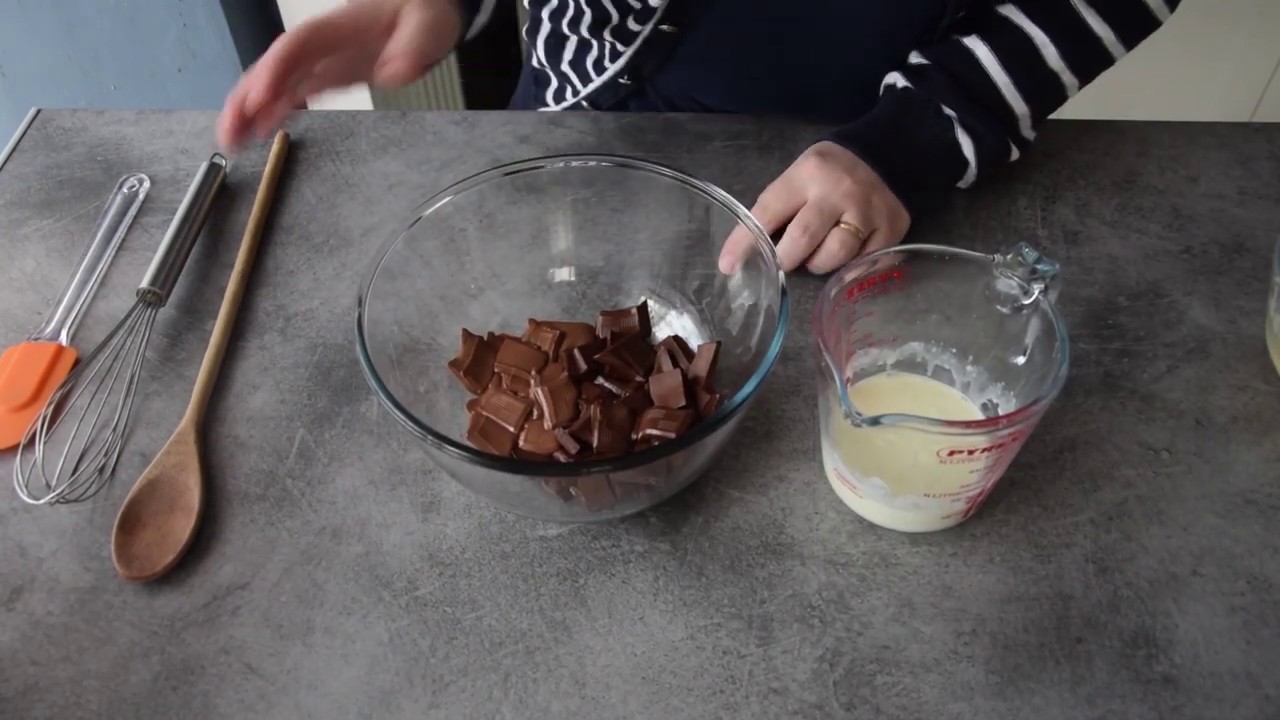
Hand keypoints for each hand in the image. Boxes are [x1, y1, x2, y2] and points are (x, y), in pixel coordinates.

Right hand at [216, 0, 462, 149]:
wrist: (425, 14)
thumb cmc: (424, 14)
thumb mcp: (428, 26)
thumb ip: (413, 48)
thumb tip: (394, 72)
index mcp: (338, 27)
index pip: (296, 46)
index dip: (275, 69)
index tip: (261, 98)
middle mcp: (321, 43)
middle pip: (274, 65)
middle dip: (247, 95)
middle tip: (229, 130)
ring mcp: (322, 60)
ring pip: (277, 82)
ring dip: (251, 109)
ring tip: (231, 139)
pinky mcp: (329, 76)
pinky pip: (293, 93)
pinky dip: (273, 112)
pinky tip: (258, 132)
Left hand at [718, 141, 910, 274]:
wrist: (886, 153)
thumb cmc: (830, 171)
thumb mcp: (799, 174)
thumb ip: (778, 208)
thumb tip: (747, 253)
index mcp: (808, 174)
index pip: (768, 212)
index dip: (744, 242)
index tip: (727, 266)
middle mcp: (839, 191)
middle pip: (803, 240)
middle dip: (785, 259)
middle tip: (783, 262)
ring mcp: (869, 211)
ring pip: (835, 256)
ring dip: (818, 264)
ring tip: (817, 255)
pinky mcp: (892, 228)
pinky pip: (864, 263)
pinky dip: (849, 267)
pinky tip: (847, 256)